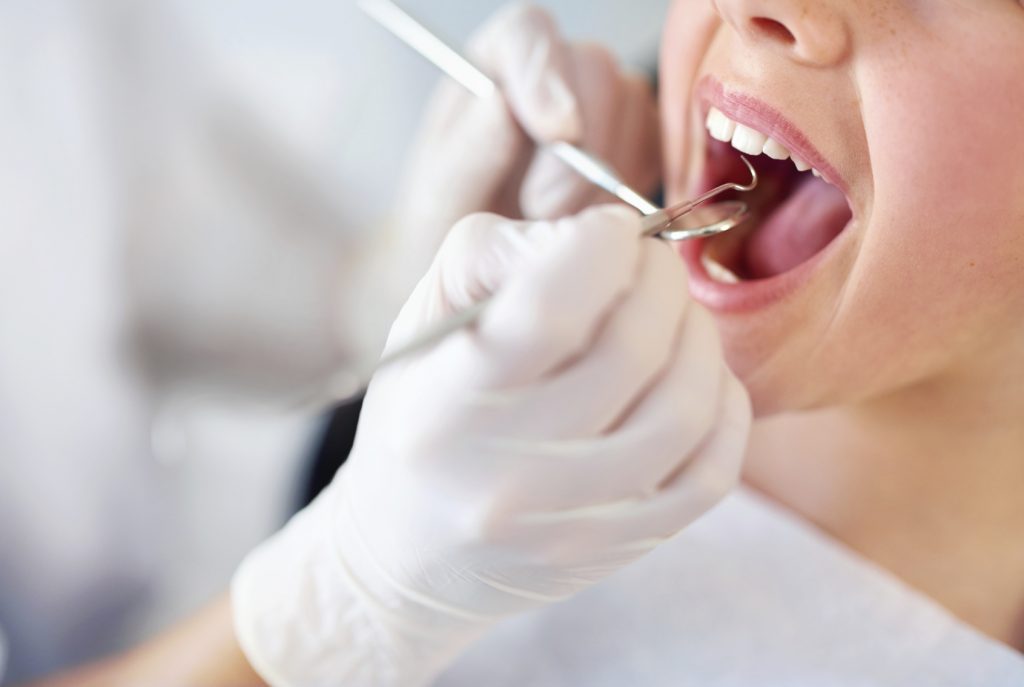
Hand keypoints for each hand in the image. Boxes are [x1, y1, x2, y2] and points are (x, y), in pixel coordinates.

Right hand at [232, 206, 750, 685]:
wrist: (408, 557)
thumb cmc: (421, 420)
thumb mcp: (423, 324)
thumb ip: (495, 256)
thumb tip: (590, 236)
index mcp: (447, 404)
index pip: (550, 311)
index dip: (602, 246)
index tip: (608, 231)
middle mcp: (508, 474)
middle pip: (631, 351)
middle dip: (660, 278)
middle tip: (648, 264)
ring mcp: (571, 522)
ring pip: (685, 410)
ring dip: (698, 337)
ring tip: (673, 317)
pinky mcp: (620, 549)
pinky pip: (711, 473)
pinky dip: (723, 407)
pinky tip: (696, 380)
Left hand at [391, 3, 661, 281]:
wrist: (477, 277)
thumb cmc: (448, 227)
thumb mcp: (439, 200)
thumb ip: (468, 152)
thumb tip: (501, 102)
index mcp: (492, 67)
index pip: (528, 34)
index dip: (548, 76)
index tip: (559, 133)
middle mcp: (552, 75)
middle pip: (595, 71)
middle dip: (577, 150)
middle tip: (543, 211)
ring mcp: (601, 108)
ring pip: (634, 112)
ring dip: (603, 181)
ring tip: (556, 226)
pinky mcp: (636, 147)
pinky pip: (659, 152)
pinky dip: (633, 193)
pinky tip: (590, 224)